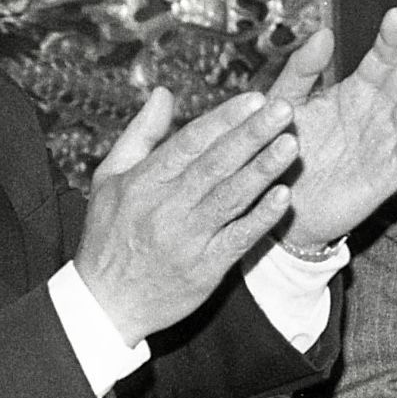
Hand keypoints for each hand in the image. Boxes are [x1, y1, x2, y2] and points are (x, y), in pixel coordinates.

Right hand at [75, 87, 297, 343]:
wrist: (105, 304)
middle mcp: (166, 208)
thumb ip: (140, 134)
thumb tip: (163, 93)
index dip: (224, 119)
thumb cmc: (108, 235)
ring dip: (264, 170)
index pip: (190, 142)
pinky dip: (261, 217)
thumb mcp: (109, 178)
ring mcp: (188, 239)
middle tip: (284, 109)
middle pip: (216, 164)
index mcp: (143, 182)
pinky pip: (239, 238)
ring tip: (290, 144)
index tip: (254, 98)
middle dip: (252, 134)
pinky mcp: (206, 268)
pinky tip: (284, 196)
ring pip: (231, 198)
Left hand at [266, 8, 396, 247]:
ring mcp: (385, 143)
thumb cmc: (278, 152)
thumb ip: (302, 70)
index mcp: (355, 93)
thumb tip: (325, 32)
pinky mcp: (386, 174)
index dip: (392, 38)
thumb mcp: (284, 103)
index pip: (382, 59)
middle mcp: (377, 114)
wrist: (271, 205)